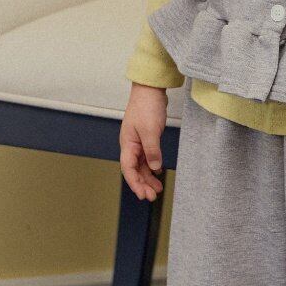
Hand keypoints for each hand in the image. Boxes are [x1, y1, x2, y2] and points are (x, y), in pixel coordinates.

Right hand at [119, 83, 168, 200]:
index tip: (143, 195)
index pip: (128, 169)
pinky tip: (158, 172)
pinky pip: (147, 157)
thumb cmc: (146, 106)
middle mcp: (130, 145)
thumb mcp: (150, 130)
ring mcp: (138, 142)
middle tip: (153, 196)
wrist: (150, 89)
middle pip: (134, 170)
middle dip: (142, 184)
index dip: (135, 183)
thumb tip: (154, 167)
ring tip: (157, 188)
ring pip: (141, 165)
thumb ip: (152, 150)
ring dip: (148, 177)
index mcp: (127, 144)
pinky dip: (152, 166)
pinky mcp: (146, 138)